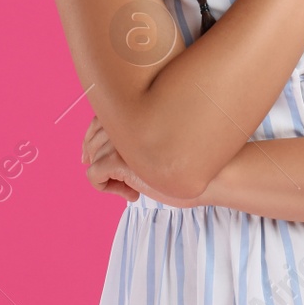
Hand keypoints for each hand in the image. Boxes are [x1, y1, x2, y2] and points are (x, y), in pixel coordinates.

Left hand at [82, 116, 214, 209]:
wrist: (213, 173)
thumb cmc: (191, 159)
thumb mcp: (158, 143)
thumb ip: (136, 138)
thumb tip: (104, 152)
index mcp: (134, 109)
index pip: (97, 121)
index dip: (90, 141)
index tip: (91, 158)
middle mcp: (124, 119)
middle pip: (92, 141)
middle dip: (95, 160)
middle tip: (114, 180)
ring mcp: (121, 139)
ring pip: (93, 160)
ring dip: (109, 178)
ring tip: (134, 189)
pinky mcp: (120, 160)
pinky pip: (93, 175)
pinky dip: (105, 188)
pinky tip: (132, 194)